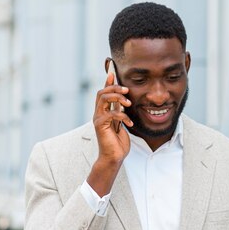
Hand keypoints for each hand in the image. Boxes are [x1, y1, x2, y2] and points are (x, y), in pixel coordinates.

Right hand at [87, 73, 133, 195]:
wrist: (114, 157)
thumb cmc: (118, 143)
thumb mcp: (121, 124)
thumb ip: (120, 112)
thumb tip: (123, 101)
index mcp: (103, 112)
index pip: (103, 93)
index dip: (107, 82)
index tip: (113, 72)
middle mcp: (98, 113)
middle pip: (102, 92)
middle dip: (114, 87)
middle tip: (127, 90)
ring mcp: (98, 119)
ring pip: (103, 99)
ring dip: (117, 97)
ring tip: (128, 103)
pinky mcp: (100, 125)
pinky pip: (111, 113)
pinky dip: (123, 116)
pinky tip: (130, 122)